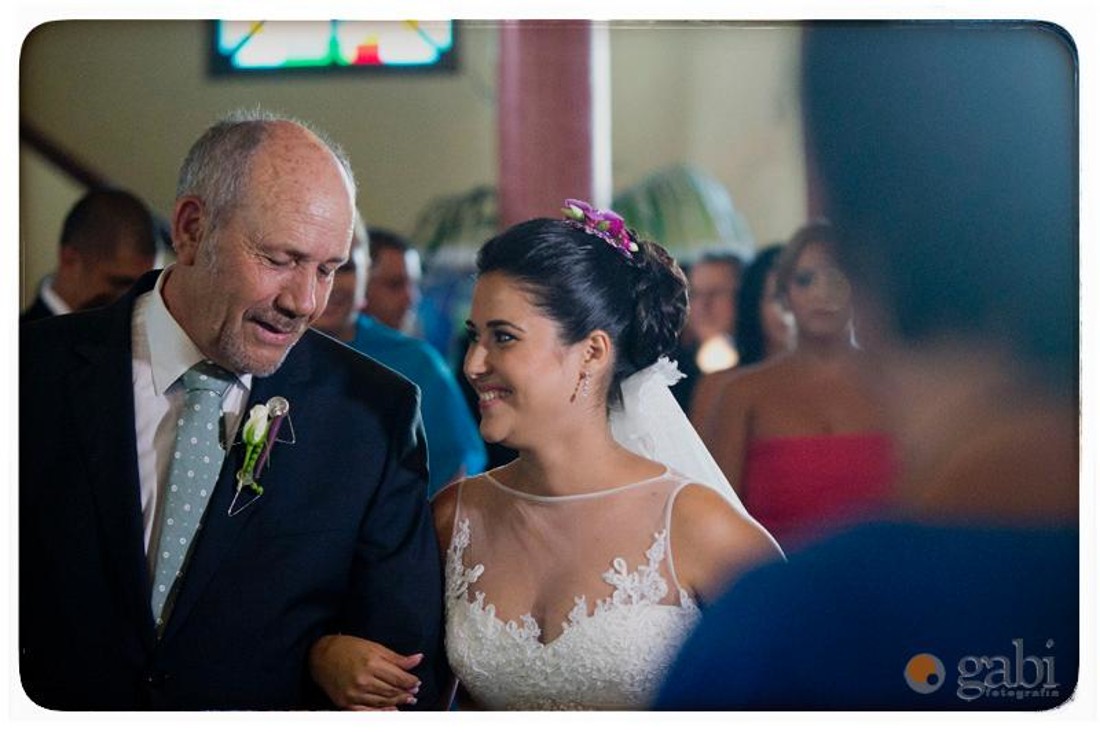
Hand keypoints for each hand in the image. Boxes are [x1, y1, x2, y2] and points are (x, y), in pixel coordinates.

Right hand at [309, 634, 423, 709]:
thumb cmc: (347, 648)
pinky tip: (392, 710)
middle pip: (392, 691)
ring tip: (407, 700)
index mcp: (372, 663)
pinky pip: (368, 712)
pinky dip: (382, 712)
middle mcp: (363, 680)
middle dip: (406, 692)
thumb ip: (396, 657)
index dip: (411, 681)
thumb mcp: (374, 647)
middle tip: (415, 692)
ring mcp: (354, 694)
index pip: (399, 677)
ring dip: (398, 702)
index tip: (417, 682)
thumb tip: (418, 659)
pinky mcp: (346, 703)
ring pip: (383, 702)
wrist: (320, 656)